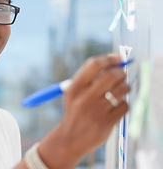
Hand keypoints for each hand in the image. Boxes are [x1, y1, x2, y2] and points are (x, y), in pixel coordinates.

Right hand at [37, 54, 129, 168]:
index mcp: (74, 88)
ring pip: (121, 89)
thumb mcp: (73, 94)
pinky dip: (123, 104)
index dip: (108, 59)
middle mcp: (84, 98)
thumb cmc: (76, 111)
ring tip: (120, 90)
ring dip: (125, 87)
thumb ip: (89, 78)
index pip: (94, 65)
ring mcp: (96, 110)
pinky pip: (124, 105)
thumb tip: (114, 62)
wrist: (71, 138)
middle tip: (122, 73)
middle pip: (110, 75)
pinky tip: (116, 106)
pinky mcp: (106, 122)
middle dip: (120, 72)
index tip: (117, 58)